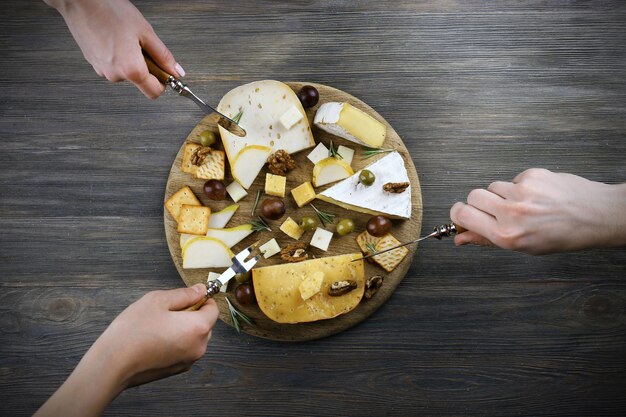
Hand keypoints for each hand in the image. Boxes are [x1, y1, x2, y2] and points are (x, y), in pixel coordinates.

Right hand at [34, 284, 217, 416]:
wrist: (113, 364)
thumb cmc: (134, 330)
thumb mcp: (158, 301)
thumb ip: (184, 294)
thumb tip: (201, 290)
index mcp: (198, 328)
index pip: (214, 309)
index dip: (203, 299)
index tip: (187, 296)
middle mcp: (199, 347)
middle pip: (205, 324)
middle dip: (192, 314)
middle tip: (167, 310)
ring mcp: (188, 361)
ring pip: (194, 337)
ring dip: (183, 328)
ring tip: (158, 324)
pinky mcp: (176, 370)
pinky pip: (184, 349)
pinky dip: (176, 341)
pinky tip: (155, 338)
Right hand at [45, 0, 183, 97]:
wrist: (80, 1)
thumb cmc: (109, 11)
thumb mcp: (145, 32)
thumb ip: (163, 56)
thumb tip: (176, 71)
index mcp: (131, 70)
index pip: (154, 92)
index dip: (163, 83)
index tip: (165, 72)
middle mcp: (115, 75)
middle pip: (140, 81)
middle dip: (147, 67)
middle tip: (143, 45)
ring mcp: (102, 70)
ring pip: (126, 72)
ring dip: (131, 60)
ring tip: (126, 38)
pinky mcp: (93, 63)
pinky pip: (114, 65)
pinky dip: (119, 56)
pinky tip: (115, 38)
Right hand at [450, 168, 625, 254]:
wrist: (596, 215)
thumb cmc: (564, 235)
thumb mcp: (523, 247)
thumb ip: (487, 240)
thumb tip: (461, 238)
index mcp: (507, 235)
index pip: (463, 215)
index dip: (457, 214)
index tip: (461, 214)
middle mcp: (512, 213)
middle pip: (473, 196)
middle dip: (478, 202)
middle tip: (494, 210)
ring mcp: (522, 192)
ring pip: (493, 186)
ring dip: (501, 194)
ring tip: (522, 204)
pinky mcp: (532, 175)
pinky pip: (513, 179)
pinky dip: (520, 186)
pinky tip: (535, 195)